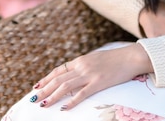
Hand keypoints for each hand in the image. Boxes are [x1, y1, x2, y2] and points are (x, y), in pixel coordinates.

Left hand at [30, 43, 151, 110]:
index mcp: (80, 60)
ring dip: (52, 96)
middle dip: (45, 89)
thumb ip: (85, 65)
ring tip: (43, 104)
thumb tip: (76, 72)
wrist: (131, 56)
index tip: (37, 86)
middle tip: (33, 98)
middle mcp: (82, 66)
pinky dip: (71, 101)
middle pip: (58, 79)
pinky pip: (82, 94)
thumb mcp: (96, 59)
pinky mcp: (99, 83)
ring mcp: (90, 74)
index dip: (47, 78)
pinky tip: (64, 108)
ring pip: (66, 86)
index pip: (58, 70)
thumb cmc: (116, 59)